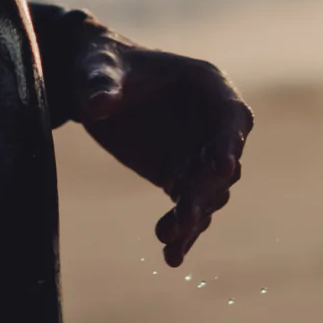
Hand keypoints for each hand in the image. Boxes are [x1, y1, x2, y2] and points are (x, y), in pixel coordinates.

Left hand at [71, 25, 252, 266]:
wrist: (91, 86)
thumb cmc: (102, 66)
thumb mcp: (97, 69)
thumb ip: (102, 84)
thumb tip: (100, 104)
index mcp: (207, 87)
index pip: (231, 116)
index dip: (230, 141)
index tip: (223, 168)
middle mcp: (212, 124)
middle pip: (223, 162)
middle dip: (206, 190)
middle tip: (186, 216)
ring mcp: (198, 153)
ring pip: (208, 193)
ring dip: (193, 217)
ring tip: (167, 238)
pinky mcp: (179, 177)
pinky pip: (187, 208)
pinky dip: (182, 231)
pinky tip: (171, 256)